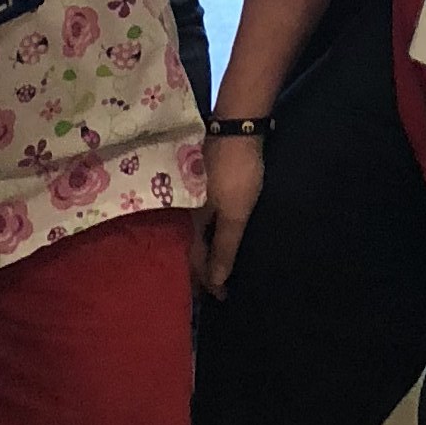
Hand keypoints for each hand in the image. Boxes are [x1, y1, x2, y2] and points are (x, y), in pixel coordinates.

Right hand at [193, 132, 265, 294]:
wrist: (238, 126)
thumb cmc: (236, 173)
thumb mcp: (235, 213)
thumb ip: (225, 246)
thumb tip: (216, 279)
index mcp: (191, 219)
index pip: (195, 259)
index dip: (208, 280)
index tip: (221, 298)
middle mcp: (187, 209)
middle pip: (191, 246)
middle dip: (201, 268)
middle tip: (214, 287)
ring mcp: (194, 193)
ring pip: (197, 230)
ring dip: (205, 249)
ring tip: (215, 265)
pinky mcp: (203, 182)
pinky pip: (204, 216)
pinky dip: (209, 231)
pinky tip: (216, 232)